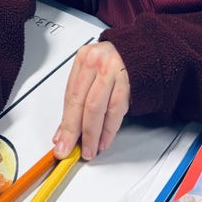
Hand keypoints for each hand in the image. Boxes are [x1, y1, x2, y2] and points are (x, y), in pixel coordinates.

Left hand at [53, 41, 129, 161]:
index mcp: (84, 58)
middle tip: (69, 149)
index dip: (65, 122)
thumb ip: (77, 101)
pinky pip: (116, 110)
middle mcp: (97, 62)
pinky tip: (103, 140)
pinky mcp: (129, 82)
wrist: (140, 52)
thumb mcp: (91, 75)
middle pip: (81, 102)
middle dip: (74, 131)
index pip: (70, 95)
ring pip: (97, 108)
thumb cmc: (112, 63)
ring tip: (89, 149)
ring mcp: (114, 70)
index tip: (61, 141)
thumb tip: (62, 132)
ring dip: (92, 134)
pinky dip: (108, 129)